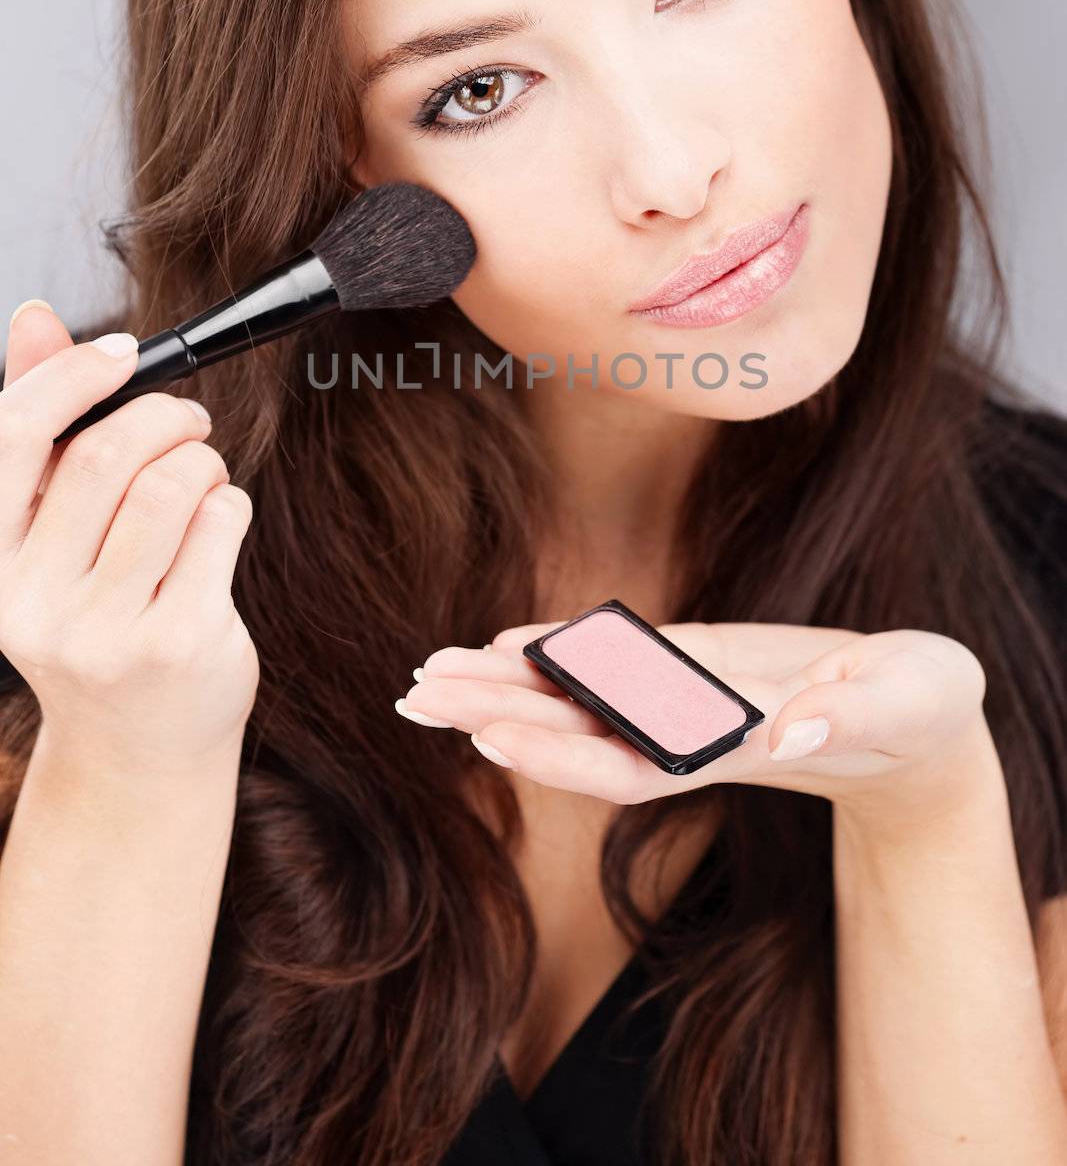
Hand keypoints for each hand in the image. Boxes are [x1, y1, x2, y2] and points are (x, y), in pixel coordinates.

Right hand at [0, 300, 260, 773]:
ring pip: (172, 486)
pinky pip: (220, 523)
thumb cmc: (99, 613)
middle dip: (164, 418)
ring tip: (204, 476)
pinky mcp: (177, 643)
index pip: (13, 436)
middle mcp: (33, 602)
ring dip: (203, 460)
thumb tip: (35, 316)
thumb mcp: (51, 533)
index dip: (71, 376)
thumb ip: (42, 428)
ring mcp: (104, 631)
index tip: (123, 354)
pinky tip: (218, 529)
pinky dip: (230, 503)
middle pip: (107, 455)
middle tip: (189, 425)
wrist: (139, 746)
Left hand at [395, 619, 990, 819]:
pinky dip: (561, 654)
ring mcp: (689, 702)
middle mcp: (696, 733)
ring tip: (429, 673)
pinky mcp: (696, 669)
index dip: (561, 749)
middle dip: (500, 714)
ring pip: (587, 698)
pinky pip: (615, 665)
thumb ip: (856, 717)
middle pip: (585, 732)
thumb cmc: (923, 715)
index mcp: (739, 747)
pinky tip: (507, 643)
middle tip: (416, 696)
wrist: (918, 723)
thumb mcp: (907, 705)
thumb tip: (791, 723)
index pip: (634, 758)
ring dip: (508, 686)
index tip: (489, 733)